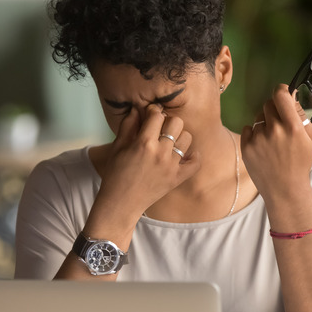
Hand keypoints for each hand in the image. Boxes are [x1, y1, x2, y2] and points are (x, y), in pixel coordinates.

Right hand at [96, 104, 200, 220]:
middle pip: (176, 122)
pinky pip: (195, 162)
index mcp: (143, 143)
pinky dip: (193, 157)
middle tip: (160, 130)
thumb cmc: (116, 174)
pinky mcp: (177, 178)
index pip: (157, 115)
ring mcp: (171, 166)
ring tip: (169, 143)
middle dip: (168, 122)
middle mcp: (160, 153)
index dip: (153, 112)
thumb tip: (137, 108)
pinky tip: (185, 155)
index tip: (150, 116)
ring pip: (187, 138)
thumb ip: (128, 125)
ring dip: (178, 137)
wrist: (121, 203)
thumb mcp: (117, 147)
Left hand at [240, 84, 311, 207]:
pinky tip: (263, 147)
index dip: (281, 91)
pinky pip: (248, 129)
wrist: (285, 189)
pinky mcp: (246, 147)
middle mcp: (274, 131)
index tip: (283, 94)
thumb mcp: (311, 138)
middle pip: (268, 104)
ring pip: (258, 118)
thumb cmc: (300, 162)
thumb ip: (301, 115)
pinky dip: (254, 134)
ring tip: (272, 141)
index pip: (280, 95)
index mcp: (292, 127)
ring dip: (265, 124)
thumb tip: (291, 97)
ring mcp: (258, 139)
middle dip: (274, 110)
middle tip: (280, 123)